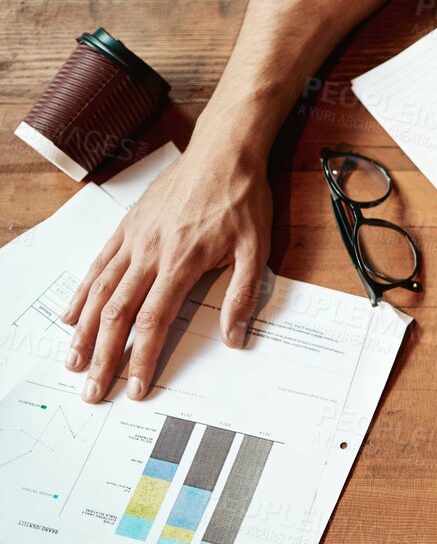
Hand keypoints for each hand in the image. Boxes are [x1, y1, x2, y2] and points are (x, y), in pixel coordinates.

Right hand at [63, 145, 272, 402]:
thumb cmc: (243, 199)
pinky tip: (71, 315)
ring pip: (100, 291)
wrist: (223, 152)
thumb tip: (235, 338)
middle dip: (103, 356)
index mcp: (182, 261)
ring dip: (83, 331)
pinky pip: (98, 264)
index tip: (136, 387)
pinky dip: (82, 292)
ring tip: (73, 362)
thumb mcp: (258, 247)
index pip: (154, 320)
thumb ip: (244, 294)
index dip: (142, 357)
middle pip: (118, 313)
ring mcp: (134, 238)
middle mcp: (150, 252)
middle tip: (92, 390)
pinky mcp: (127, 226)